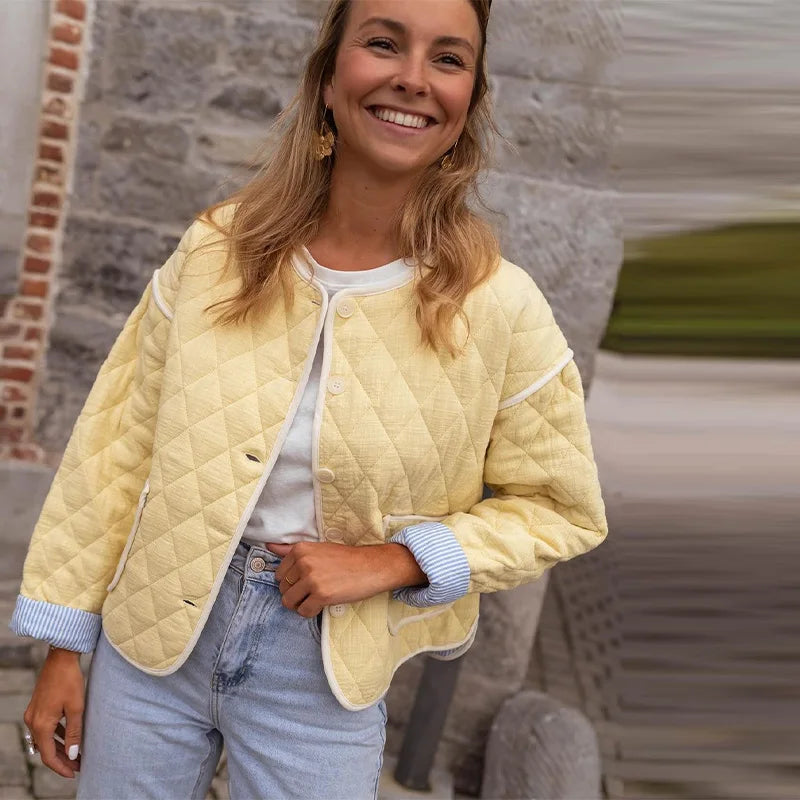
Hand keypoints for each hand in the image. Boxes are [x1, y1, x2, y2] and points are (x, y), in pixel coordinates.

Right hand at [24, 647, 84, 777]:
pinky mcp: (37, 707)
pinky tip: (68, 737)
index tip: (74, 773)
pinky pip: (45, 728)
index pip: (49, 756)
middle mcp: (32, 722)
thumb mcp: (76, 708)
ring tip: (76, 755)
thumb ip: (74, 732)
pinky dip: (56, 735)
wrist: (60, 658)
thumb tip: (74, 755)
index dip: (61, 767)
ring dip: (59, 748)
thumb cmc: (70, 681)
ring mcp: (33, 715)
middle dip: (62, 760)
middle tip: (78, 766)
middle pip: (46, 749)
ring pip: (45, 739)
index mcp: (41, 725)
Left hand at [265, 541, 426, 617]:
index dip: (291, 581)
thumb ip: (291, 550)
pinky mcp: (322, 595)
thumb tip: (269, 546)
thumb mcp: (318, 548)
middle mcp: (304, 562)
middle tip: (313, 590)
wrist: (372, 566)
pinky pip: (304, 612)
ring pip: (289, 602)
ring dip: (300, 604)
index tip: (306, 580)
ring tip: (315, 599)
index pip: (279, 574)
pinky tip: (322, 605)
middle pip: (283, 589)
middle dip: (295, 593)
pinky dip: (311, 612)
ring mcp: (312, 579)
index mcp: (301, 549)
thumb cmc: (346, 559)